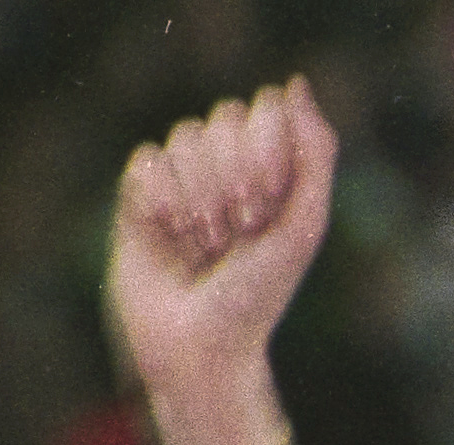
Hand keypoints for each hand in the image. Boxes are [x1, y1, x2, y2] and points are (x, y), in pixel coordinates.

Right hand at [107, 78, 332, 444]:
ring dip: (198, 195)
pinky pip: (145, 160)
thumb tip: (296, 84)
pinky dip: (160, 199)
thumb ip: (315, 156)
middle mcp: (224, 170)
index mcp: (270, 173)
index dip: (263, 150)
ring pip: (183, 137)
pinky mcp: (138, 198)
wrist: (199, 351)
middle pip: (221, 118)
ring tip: (202, 245)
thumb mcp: (302, 229)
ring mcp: (180, 181)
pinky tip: (166, 236)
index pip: (262, 109)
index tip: (266, 205)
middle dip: (232, 178)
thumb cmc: (256, 300)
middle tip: (235, 233)